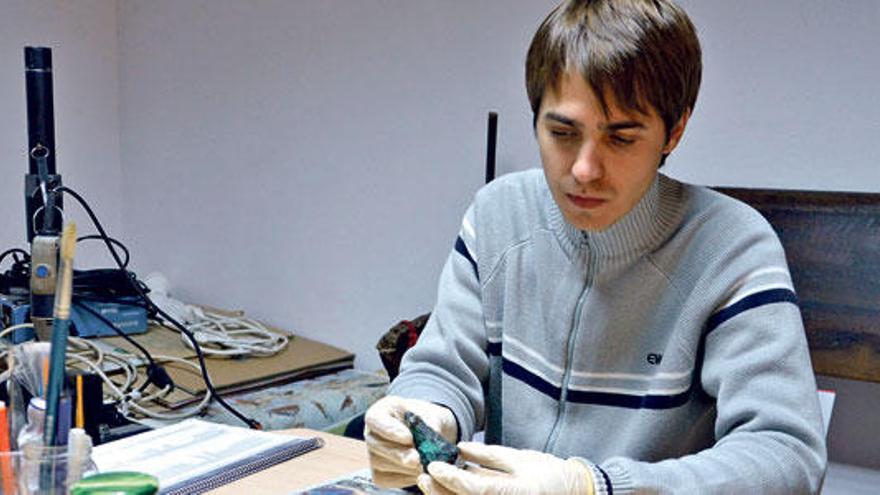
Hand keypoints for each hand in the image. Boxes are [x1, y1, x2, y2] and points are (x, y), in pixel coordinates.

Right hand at [364, 395, 457, 487]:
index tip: (409, 438)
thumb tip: (429, 445)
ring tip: (424, 465)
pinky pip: (386, 479)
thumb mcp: (431, 415)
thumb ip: (429, 426)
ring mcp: (372, 454)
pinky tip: (418, 472)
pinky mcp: (378, 473)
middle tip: (417, 459)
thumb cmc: (428, 420)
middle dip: (399, 454)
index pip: (375, 420)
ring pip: (381, 463)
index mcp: (380, 411)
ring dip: (404, 467)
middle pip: (376, 445)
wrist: (431, 434)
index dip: (390, 430)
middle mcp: (371, 433)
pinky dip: (404, 478)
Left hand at [417, 442, 593, 494]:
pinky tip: (446, 485)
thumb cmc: (550, 475)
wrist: (572, 492)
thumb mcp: (520, 460)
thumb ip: (489, 457)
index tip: (433, 466)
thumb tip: (461, 450)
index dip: (451, 478)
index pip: (474, 489)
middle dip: (439, 491)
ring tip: (429, 480)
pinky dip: (457, 494)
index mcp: (513, 493)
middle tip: (423, 474)